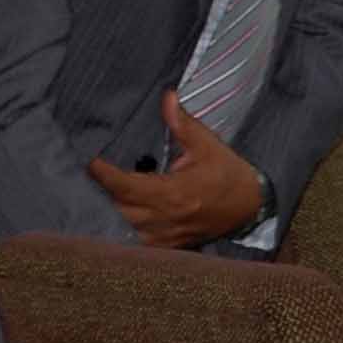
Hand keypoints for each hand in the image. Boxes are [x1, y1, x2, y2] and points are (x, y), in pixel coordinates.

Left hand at [87, 91, 266, 247]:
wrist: (251, 206)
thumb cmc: (229, 174)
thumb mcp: (208, 145)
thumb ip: (183, 124)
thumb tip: (167, 97)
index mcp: (174, 193)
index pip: (127, 186)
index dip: (104, 175)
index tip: (91, 162)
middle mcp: (167, 218)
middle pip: (120, 208)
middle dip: (105, 192)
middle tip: (92, 174)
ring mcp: (167, 236)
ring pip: (126, 227)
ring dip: (115, 210)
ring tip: (102, 193)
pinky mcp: (170, 245)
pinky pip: (138, 242)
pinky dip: (127, 229)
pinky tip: (121, 215)